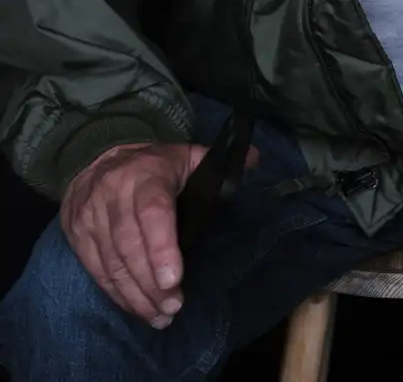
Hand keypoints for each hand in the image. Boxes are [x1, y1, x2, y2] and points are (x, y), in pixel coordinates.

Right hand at [61, 140, 257, 327]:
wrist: (93, 157)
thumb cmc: (149, 164)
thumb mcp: (182, 155)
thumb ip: (214, 161)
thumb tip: (258, 160)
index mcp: (145, 175)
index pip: (152, 213)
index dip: (162, 248)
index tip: (174, 279)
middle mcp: (114, 195)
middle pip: (130, 246)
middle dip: (151, 283)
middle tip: (173, 307)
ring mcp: (91, 217)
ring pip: (112, 263)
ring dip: (136, 295)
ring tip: (160, 315)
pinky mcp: (77, 236)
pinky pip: (96, 271)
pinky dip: (117, 293)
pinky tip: (137, 308)